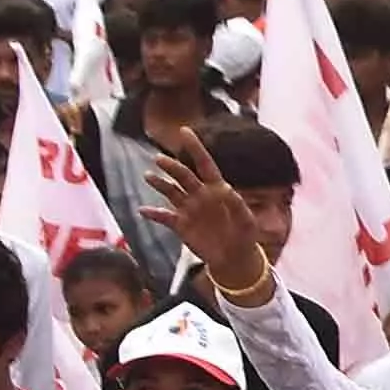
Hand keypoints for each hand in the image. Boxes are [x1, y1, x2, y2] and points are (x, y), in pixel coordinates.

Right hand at [144, 129, 267, 293]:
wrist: (234, 258)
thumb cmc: (244, 236)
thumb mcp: (246, 220)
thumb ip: (237, 204)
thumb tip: (225, 188)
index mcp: (217, 189)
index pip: (204, 164)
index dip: (195, 147)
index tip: (184, 130)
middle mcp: (200, 195)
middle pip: (183, 176)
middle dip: (172, 167)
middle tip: (160, 159)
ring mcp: (189, 209)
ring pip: (171, 191)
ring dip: (159, 183)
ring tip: (149, 176)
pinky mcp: (181, 225)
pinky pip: (164, 217)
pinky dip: (153, 214)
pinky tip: (143, 210)